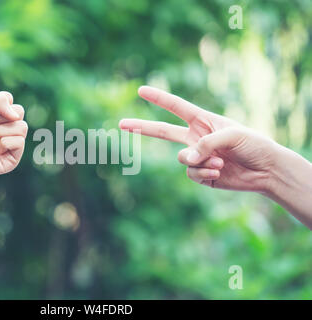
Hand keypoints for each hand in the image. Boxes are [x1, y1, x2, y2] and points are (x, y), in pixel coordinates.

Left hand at [0, 91, 27, 185]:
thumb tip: (17, 115)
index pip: (13, 104)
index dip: (0, 107)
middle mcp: (7, 131)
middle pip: (20, 114)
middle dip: (1, 119)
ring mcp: (11, 145)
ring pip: (22, 127)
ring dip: (2, 131)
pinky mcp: (13, 159)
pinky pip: (20, 142)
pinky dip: (5, 143)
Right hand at [119, 86, 278, 192]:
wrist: (266, 170)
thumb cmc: (254, 144)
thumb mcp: (232, 135)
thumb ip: (206, 144)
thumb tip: (186, 158)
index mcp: (203, 121)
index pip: (176, 107)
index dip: (158, 98)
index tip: (141, 90)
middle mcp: (195, 137)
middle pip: (162, 132)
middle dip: (141, 127)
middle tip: (121, 124)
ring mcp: (196, 157)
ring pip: (182, 158)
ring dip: (200, 161)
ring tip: (220, 163)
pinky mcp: (200, 174)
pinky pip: (191, 173)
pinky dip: (204, 173)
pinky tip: (220, 172)